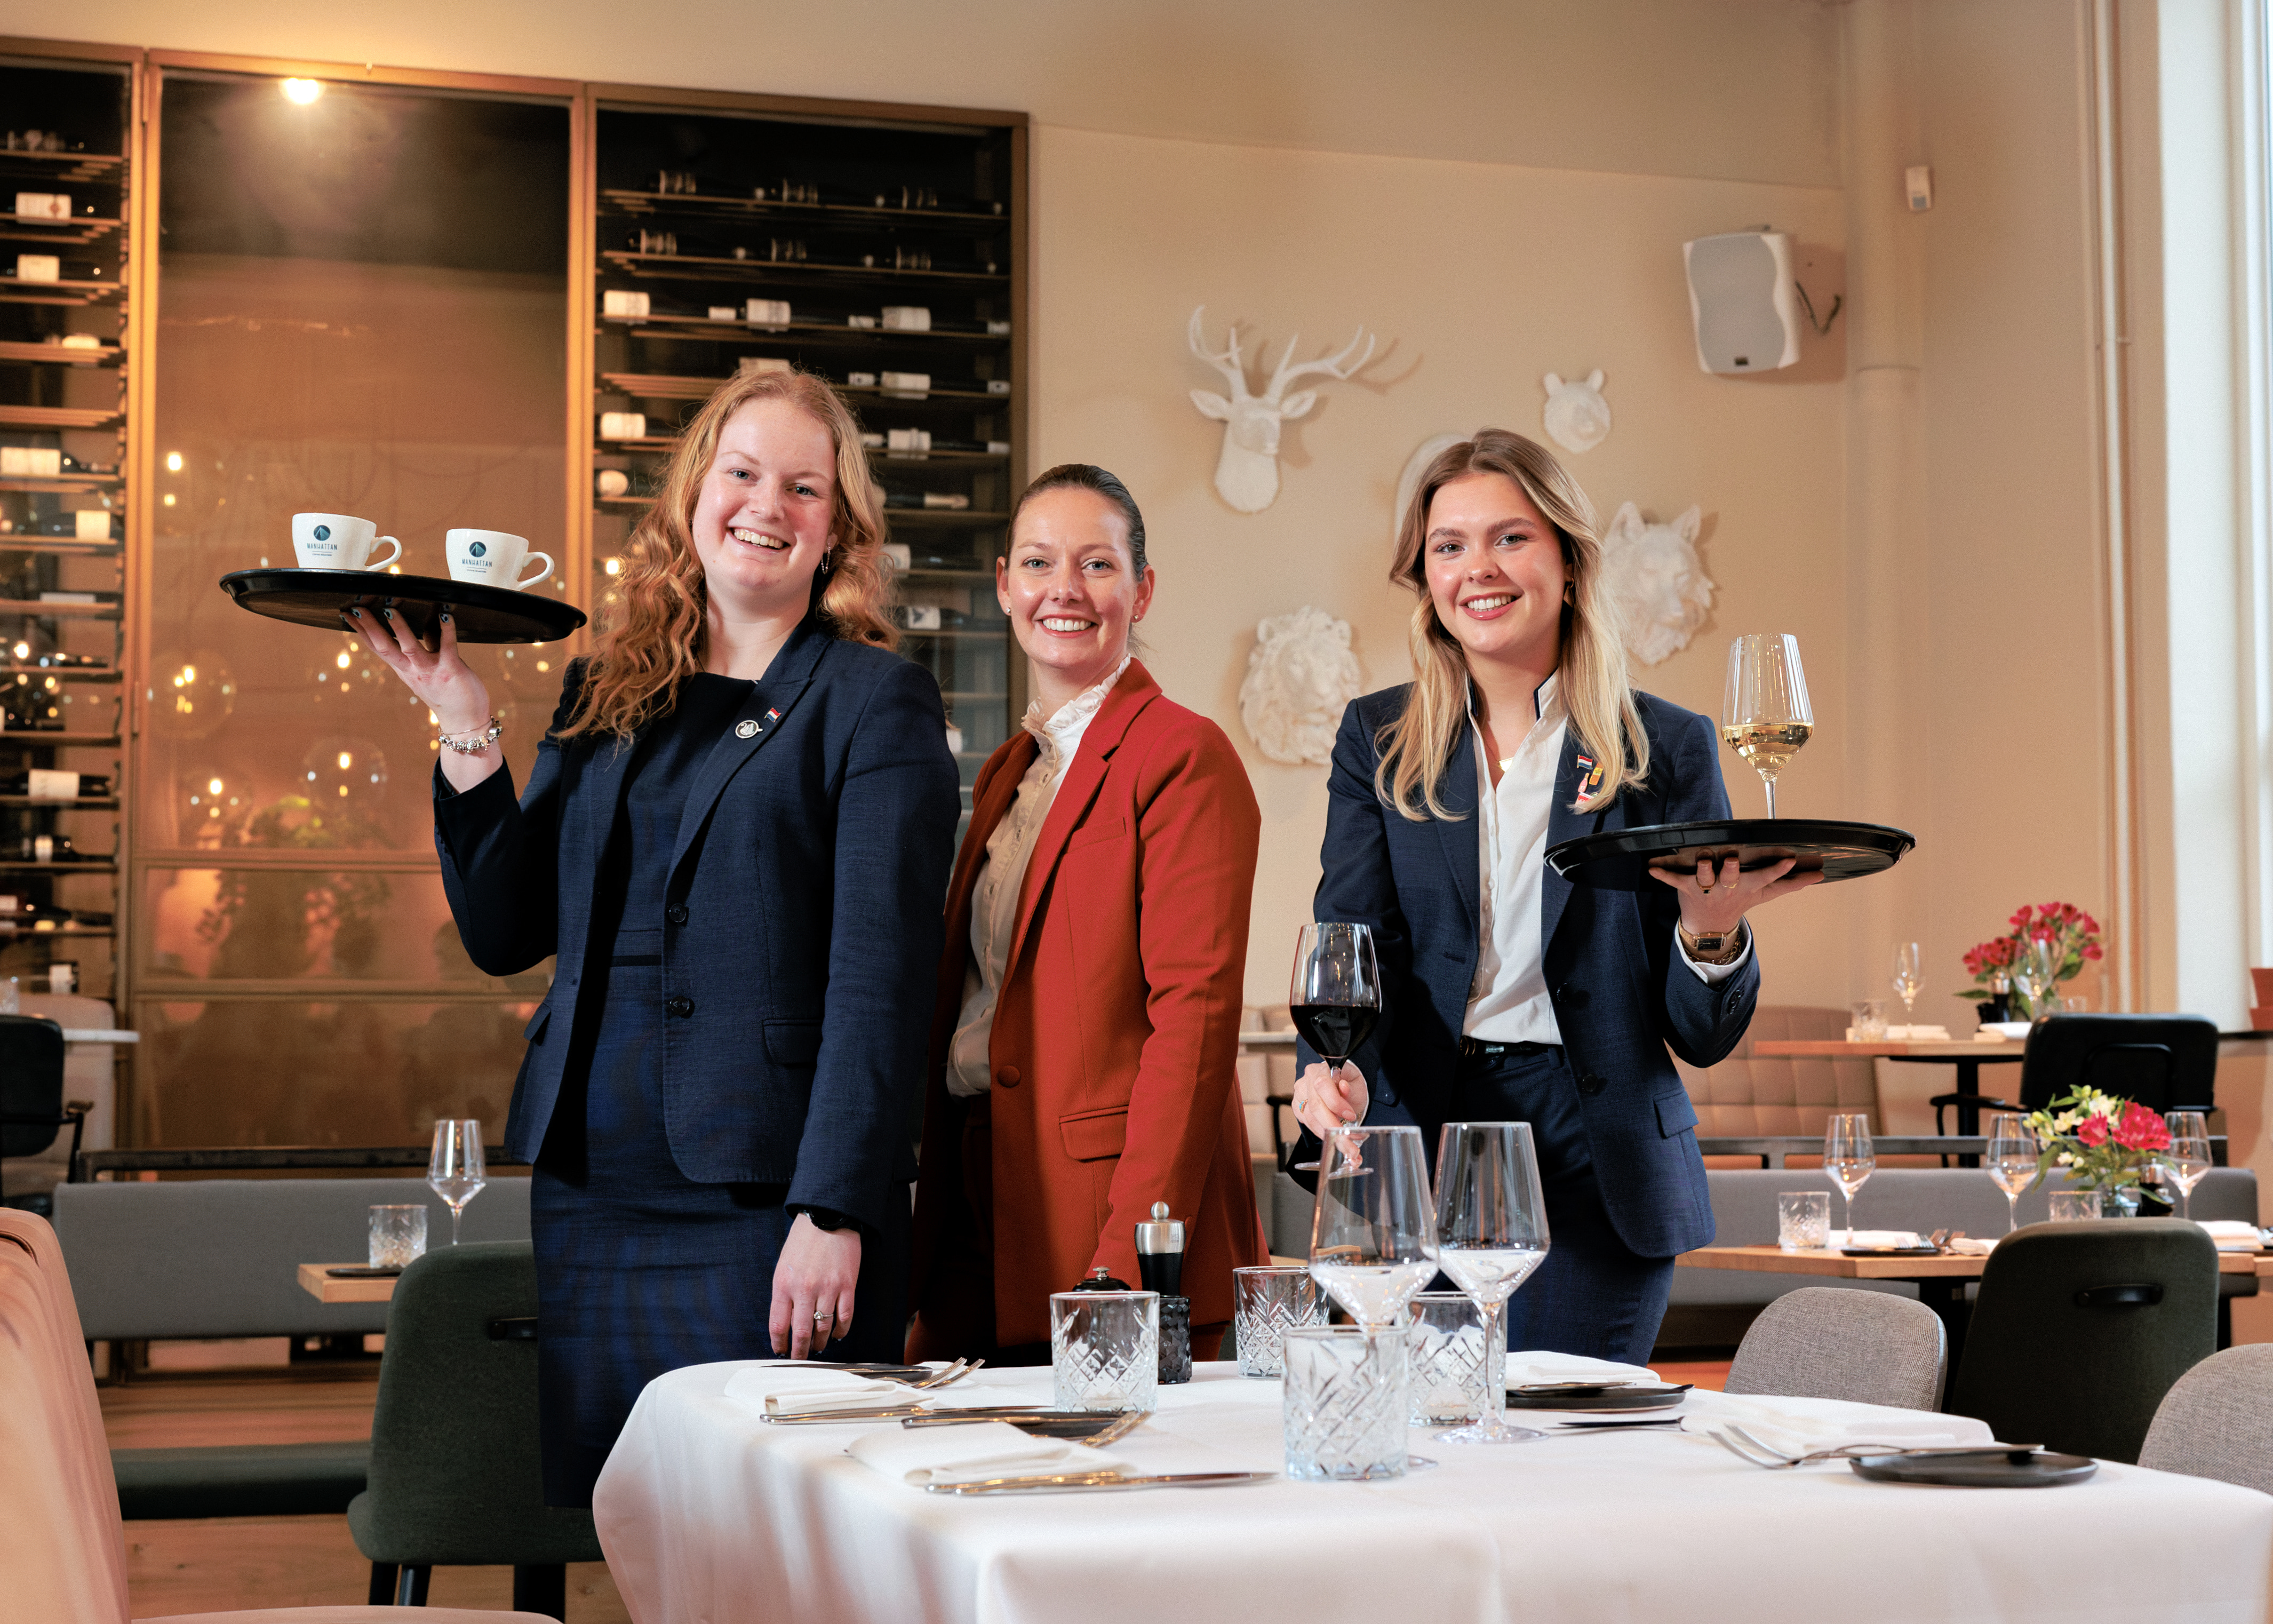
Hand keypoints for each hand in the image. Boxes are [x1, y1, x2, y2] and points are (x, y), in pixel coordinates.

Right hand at [347, 604, 491, 731]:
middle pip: (385, 647)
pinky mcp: (451, 670)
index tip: (347, 613)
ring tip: (389, 609)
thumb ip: (426, 645)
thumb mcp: (427, 669)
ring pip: (410, 647)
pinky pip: (448, 646)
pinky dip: (447, 629)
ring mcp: (430, 671)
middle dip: (369, 627)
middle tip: (356, 608)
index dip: (361, 631)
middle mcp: (412, 670)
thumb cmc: (448, 691)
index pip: (377, 647)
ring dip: (399, 628)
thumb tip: (426, 621)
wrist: (465, 720)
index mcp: (404, 669)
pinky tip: (445, 614)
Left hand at [768, 1213, 861, 1357]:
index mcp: (784, 1285)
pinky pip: (845, 1318)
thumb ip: (783, 1294)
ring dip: (820, 1343)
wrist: (828, 1219)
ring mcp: (828, 1289)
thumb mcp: (783, 1267)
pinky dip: (841, 1331)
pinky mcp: (847, 1286)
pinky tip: (837, 1334)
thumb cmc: (803, 1242)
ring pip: (823, 1329)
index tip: (781, 1350)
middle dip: (800, 1351)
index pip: (778, 1325)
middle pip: (801, 1332)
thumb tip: (786, 1322)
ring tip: (818, 1346)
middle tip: (800, 1357)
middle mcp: (804, 1290)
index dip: (779, 1343)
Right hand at [1291, 1060, 1368, 1139]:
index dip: (1336, 1104)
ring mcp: (1300, 1092)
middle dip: (1331, 1123)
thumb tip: (1344, 1087)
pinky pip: (1305, 1121)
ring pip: (1309, 1116)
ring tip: (1340, 1138)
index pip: (1323, 1086)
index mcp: (1323, 1069)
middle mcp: (1308, 1079)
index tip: (1350, 1115)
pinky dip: (1318, 1130)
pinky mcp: (1297, 1105)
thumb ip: (1351, 1088)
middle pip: (1315, 1105)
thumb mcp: (1357, 1084)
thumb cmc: (1349, 1083)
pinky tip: (1328, 1133)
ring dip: (1325, 1130)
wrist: (1343, 1085)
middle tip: (1344, 1135)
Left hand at [1649, 853, 1821, 938]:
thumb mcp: (1767, 893)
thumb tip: (1820, 875)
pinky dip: (1663, 873)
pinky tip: (1652, 867)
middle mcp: (1728, 887)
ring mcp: (1707, 888)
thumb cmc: (1741, 899)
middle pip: (1731, 876)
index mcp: (1748, 886)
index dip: (1777, 870)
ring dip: (1702, 867)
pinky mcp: (1687, 886)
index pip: (1766, 877)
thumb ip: (1792, 883)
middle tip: (1731, 859)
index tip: (1789, 859)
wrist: (1710, 924)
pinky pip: (1674, 878)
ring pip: (1704, 875)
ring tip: (1702, 858)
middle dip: (1731, 868)